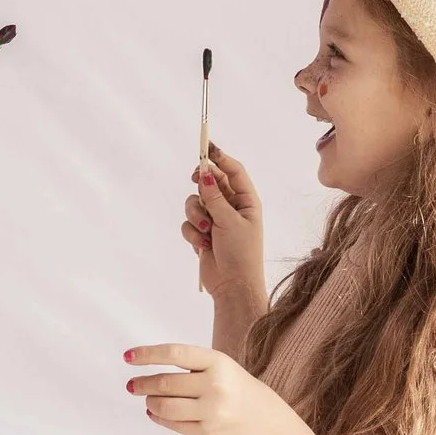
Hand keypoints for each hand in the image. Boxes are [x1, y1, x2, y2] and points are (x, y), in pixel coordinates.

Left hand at [123, 342, 314, 434]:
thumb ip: (195, 369)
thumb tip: (151, 372)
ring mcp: (211, 411)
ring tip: (148, 400)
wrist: (273, 430)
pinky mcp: (207, 434)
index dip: (148, 354)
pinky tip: (155, 413)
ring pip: (164, 406)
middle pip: (165, 383)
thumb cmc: (245, 396)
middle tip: (132, 385)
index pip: (175, 353)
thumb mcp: (227, 371)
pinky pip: (173, 424)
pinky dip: (158, 418)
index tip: (128, 357)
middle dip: (143, 384)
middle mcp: (215, 385)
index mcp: (220, 362)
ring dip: (151, 403)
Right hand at [181, 144, 264, 302]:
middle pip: (211, 182)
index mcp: (247, 201)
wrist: (232, 286)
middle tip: (194, 178)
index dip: (221, 158)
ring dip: (196, 215)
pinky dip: (192, 232)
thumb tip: (205, 174)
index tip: (207, 148)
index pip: (234, 172)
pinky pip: (188, 222)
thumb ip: (215, 197)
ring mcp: (215, 220)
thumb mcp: (230, 222)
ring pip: (195, 202)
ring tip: (205, 231)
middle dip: (202, 184)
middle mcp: (231, 207)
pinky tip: (202, 246)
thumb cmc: (241, 254)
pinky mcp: (201, 233)